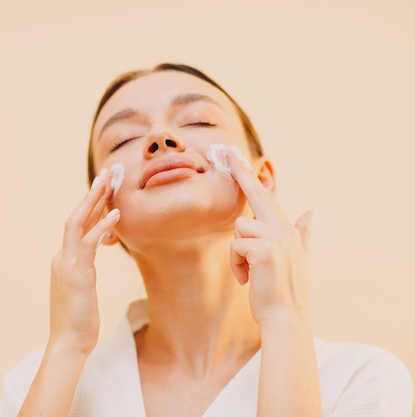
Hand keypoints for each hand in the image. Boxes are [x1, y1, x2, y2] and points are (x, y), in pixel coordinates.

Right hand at [48, 168, 119, 356]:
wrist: (68, 343)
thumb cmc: (79, 321)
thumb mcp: (82, 290)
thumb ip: (85, 269)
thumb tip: (97, 256)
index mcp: (62, 261)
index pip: (76, 227)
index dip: (91, 208)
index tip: (104, 192)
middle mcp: (61, 258)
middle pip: (74, 217)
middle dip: (91, 195)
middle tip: (106, 175)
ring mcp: (66, 264)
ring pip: (77, 223)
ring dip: (93, 201)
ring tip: (108, 183)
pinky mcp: (77, 274)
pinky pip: (89, 243)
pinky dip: (102, 227)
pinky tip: (116, 214)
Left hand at [227, 151, 315, 325]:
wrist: (286, 318)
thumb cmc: (286, 290)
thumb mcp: (298, 258)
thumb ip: (303, 233)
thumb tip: (312, 210)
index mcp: (287, 229)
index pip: (266, 198)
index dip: (251, 177)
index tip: (238, 157)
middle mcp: (283, 229)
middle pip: (257, 196)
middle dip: (241, 173)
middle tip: (227, 151)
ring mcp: (275, 238)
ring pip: (238, 229)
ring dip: (237, 253)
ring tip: (249, 272)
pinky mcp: (263, 250)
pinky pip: (236, 247)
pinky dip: (236, 265)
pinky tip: (247, 279)